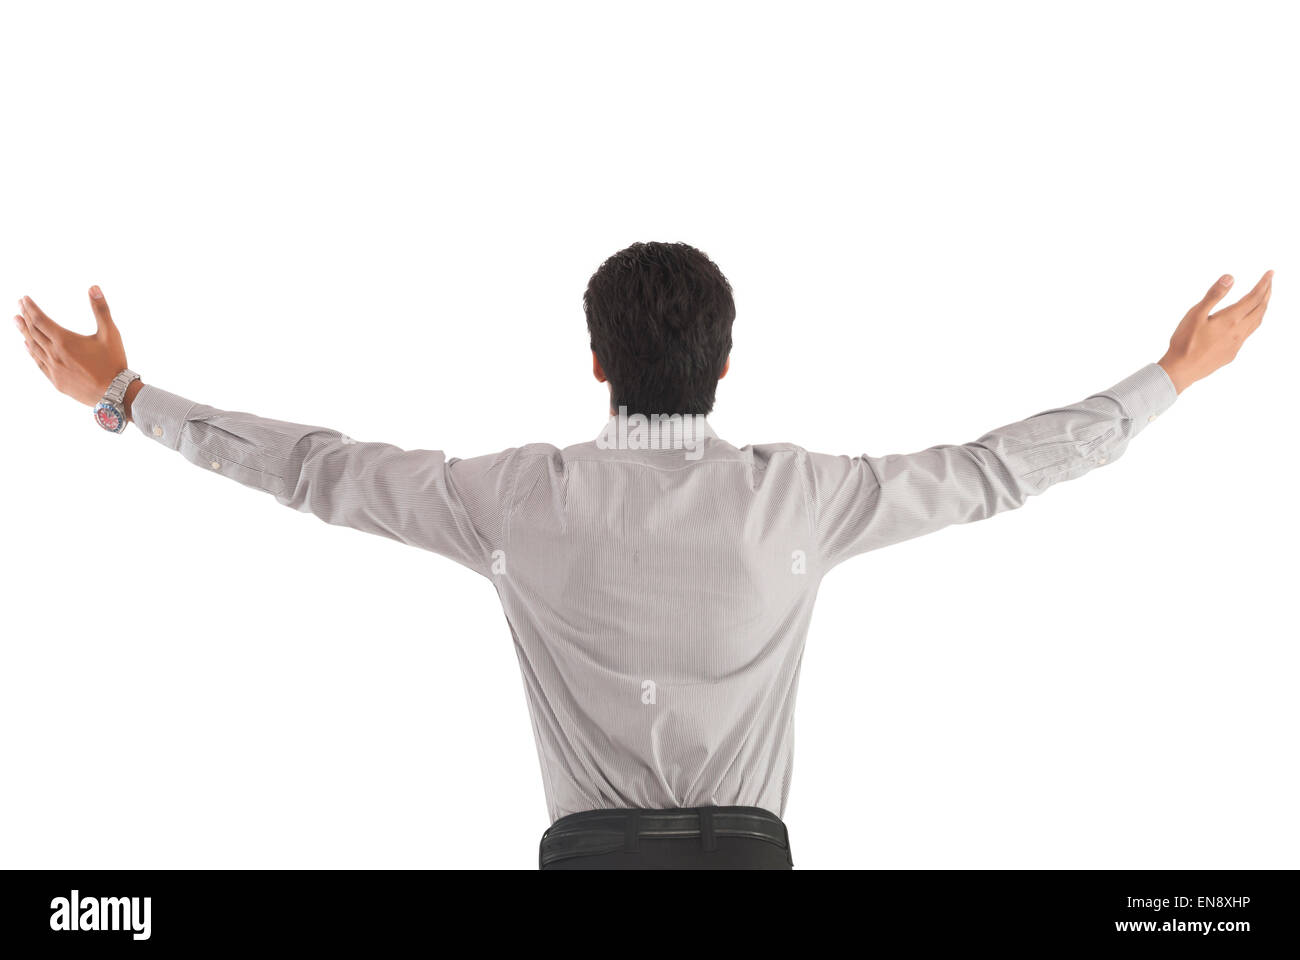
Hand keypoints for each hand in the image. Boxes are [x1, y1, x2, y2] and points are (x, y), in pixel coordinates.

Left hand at [15, 286, 129, 405]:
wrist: (115, 393)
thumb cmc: (113, 363)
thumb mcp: (110, 333)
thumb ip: (101, 309)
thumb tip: (93, 288)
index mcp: (65, 340)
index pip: (40, 320)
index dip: (31, 308)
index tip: (24, 299)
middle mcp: (54, 354)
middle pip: (33, 332)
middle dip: (25, 317)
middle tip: (19, 306)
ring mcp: (53, 368)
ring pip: (33, 347)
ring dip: (24, 332)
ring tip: (17, 322)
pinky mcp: (56, 380)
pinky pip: (38, 363)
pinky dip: (31, 351)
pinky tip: (28, 346)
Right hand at [1159, 270, 1272, 393]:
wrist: (1182, 370)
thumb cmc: (1185, 342)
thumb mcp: (1195, 314)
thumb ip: (1214, 295)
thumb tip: (1230, 278)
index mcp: (1230, 319)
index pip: (1254, 297)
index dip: (1264, 284)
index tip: (1271, 273)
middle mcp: (1238, 331)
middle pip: (1260, 309)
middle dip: (1267, 294)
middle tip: (1269, 282)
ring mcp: (1236, 344)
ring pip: (1256, 322)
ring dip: (1262, 308)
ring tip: (1263, 300)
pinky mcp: (1231, 353)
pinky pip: (1248, 334)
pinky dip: (1253, 322)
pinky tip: (1246, 322)